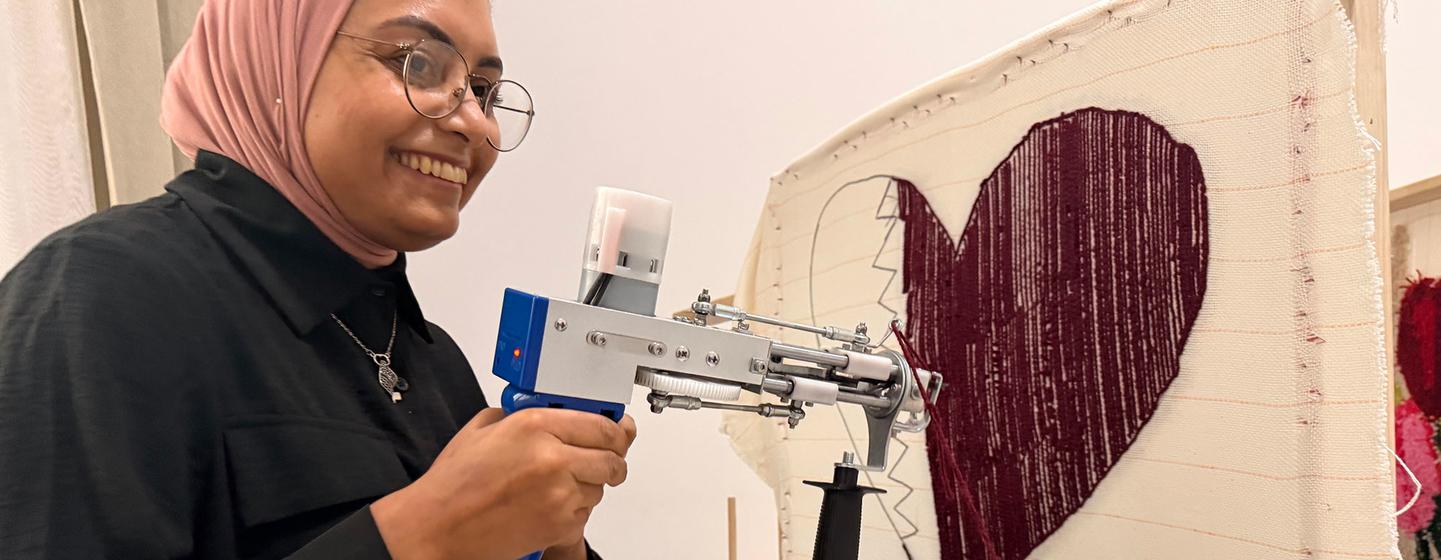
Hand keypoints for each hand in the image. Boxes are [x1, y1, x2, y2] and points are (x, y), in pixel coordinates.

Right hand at [371, 408, 638, 559]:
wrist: (437, 528)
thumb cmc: (455, 484)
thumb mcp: (484, 428)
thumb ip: (522, 415)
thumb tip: (553, 412)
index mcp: (535, 426)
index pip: (602, 425)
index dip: (615, 429)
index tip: (617, 431)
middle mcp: (552, 457)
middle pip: (612, 457)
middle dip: (610, 459)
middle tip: (602, 460)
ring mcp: (559, 493)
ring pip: (601, 487)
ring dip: (588, 485)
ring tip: (557, 486)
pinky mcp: (560, 524)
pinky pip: (586, 513)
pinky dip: (574, 510)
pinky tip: (547, 505)